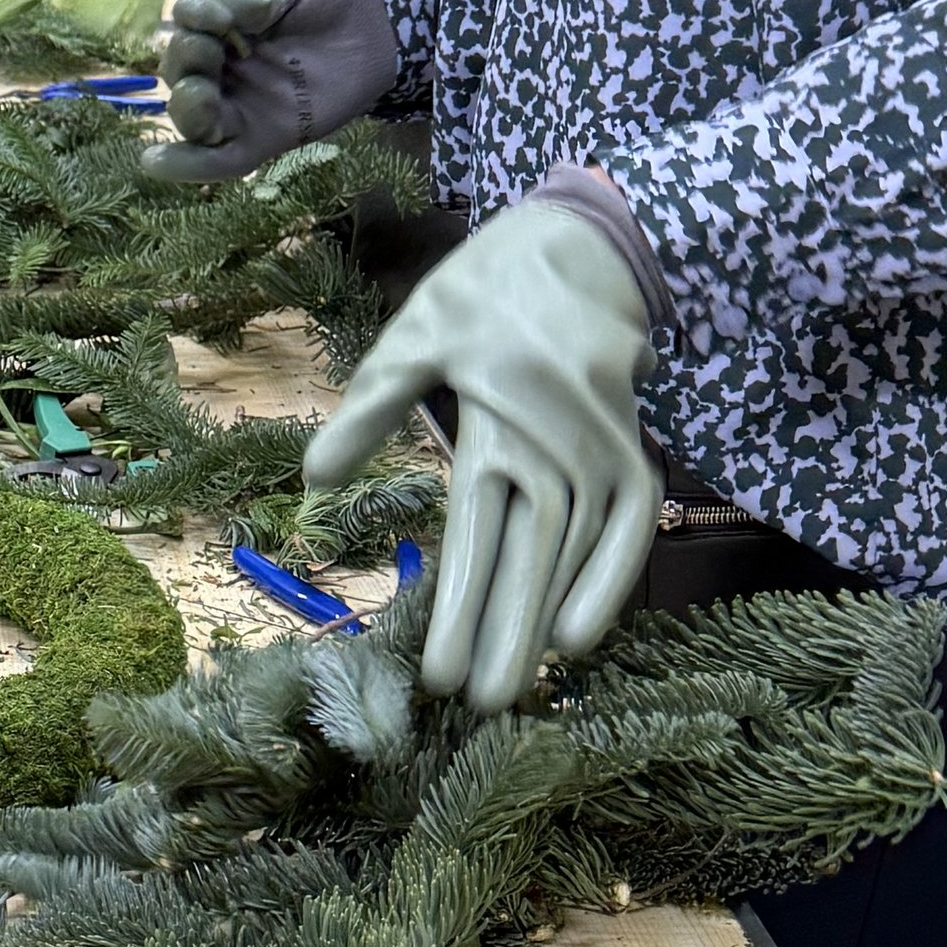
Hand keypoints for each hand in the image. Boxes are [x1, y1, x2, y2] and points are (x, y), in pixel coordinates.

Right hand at [153, 0, 397, 180]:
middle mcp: (221, 67)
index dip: (191, 24)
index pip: (185, 29)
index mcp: (218, 26)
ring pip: (195, 119)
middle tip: (209, 50)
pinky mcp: (263, 138)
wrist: (378, 23)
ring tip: (199, 98)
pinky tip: (156, 164)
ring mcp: (241, 105)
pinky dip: (187, 166)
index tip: (214, 17)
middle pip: (181, 74)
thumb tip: (198, 12)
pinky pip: (220, 158)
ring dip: (187, 111)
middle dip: (186, 63)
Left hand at [305, 198, 662, 712]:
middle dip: (504, 633)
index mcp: (494, 414)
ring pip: (576, 549)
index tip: (436, 669)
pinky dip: (613, 582)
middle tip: (478, 703)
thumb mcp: (415, 333)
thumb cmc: (485, 291)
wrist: (583, 243)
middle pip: (530, 553)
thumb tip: (313, 480)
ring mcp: (602, 446)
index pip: (475, 530)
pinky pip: (630, 528)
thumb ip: (370, 410)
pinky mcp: (633, 448)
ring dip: (547, 619)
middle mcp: (555, 440)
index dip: (459, 605)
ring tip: (518, 683)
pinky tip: (583, 636)